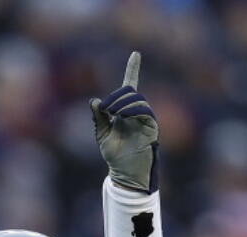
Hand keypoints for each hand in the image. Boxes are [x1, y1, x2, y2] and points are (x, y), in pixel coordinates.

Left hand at [91, 52, 158, 193]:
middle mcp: (137, 112)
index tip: (136, 53)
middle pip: (130, 91)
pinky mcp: (151, 128)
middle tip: (106, 109)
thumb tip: (95, 100)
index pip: (130, 86)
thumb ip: (99, 117)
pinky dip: (133, 110)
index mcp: (125, 111)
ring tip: (113, 113)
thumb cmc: (115, 156)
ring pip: (137, 99)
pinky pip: (145, 111)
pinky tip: (122, 116)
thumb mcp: (102, 134)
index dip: (133, 69)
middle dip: (117, 95)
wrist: (126, 173)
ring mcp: (145, 119)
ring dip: (123, 102)